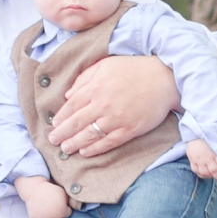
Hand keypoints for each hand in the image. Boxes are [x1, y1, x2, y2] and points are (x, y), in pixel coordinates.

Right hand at [14, 177, 71, 217]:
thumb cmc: (49, 189)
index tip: (61, 203)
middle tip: (54, 208)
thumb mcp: (62, 192)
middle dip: (58, 215)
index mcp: (62, 211)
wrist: (35, 188)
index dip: (66, 208)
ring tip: (49, 215)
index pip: (68, 214)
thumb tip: (72, 205)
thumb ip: (68, 200)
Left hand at [48, 55, 178, 160]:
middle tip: (53, 141)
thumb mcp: (105, 65)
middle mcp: (103, 104)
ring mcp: (117, 118)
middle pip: (77, 122)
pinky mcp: (130, 129)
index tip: (53, 125)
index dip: (61, 117)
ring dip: (75, 143)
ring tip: (65, 149)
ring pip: (90, 135)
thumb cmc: (133, 69)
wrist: (163, 79)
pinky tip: (85, 152)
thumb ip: (85, 78)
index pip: (72, 105)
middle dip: (62, 133)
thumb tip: (68, 94)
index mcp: (96, 87)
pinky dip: (96, 149)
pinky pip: (109, 142)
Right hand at [185, 139, 216, 180]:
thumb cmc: (209, 139)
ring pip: (204, 173)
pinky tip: (204, 174)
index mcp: (214, 152)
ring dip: (210, 176)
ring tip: (213, 176)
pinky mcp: (191, 159)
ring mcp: (198, 159)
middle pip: (214, 171)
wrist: (195, 133)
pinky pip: (195, 170)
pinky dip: (200, 174)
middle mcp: (206, 157)